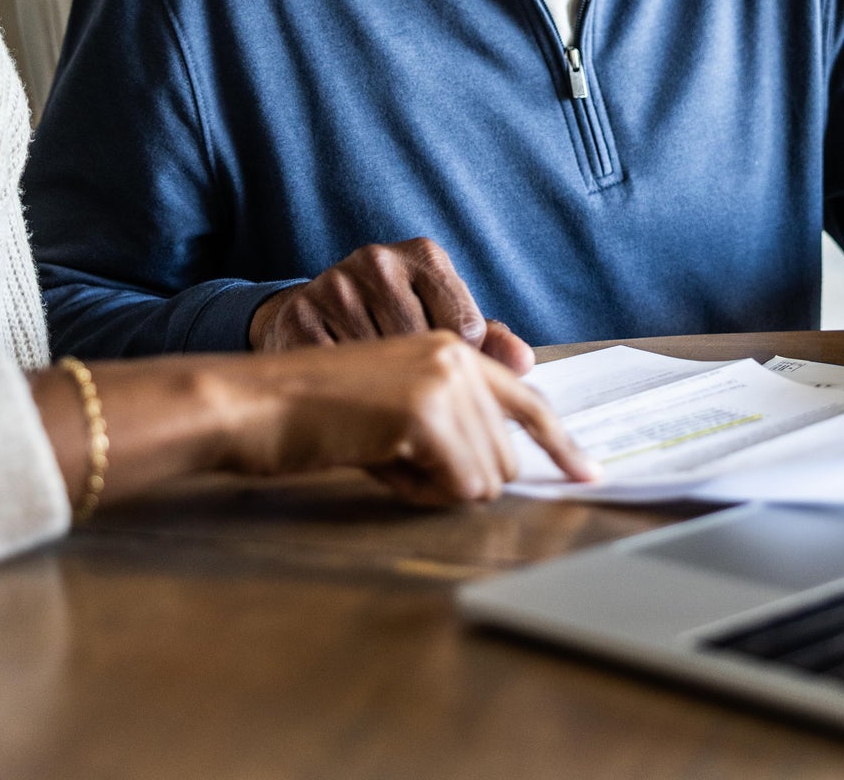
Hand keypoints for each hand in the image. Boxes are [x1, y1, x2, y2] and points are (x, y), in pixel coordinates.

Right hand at [226, 331, 596, 504]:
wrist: (256, 403)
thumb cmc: (314, 414)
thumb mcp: (392, 406)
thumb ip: (451, 421)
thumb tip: (504, 466)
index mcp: (449, 348)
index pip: (527, 399)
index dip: (561, 443)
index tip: (587, 473)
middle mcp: (455, 356)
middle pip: (505, 456)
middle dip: (458, 480)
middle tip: (398, 463)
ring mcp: (443, 380)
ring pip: (485, 477)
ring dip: (435, 488)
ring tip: (383, 457)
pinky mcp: (425, 412)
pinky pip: (457, 486)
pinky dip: (419, 495)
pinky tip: (379, 464)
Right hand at [247, 236, 532, 374]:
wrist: (302, 318)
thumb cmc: (382, 322)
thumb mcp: (437, 320)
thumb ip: (485, 341)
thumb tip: (523, 359)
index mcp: (424, 255)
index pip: (466, 331)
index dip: (456, 368)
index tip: (436, 371)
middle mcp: (379, 260)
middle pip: (425, 350)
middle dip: (420, 384)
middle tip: (404, 388)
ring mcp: (335, 285)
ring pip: (382, 367)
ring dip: (383, 392)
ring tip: (372, 384)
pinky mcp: (298, 318)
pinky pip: (340, 378)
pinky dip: (348, 396)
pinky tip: (345, 387)